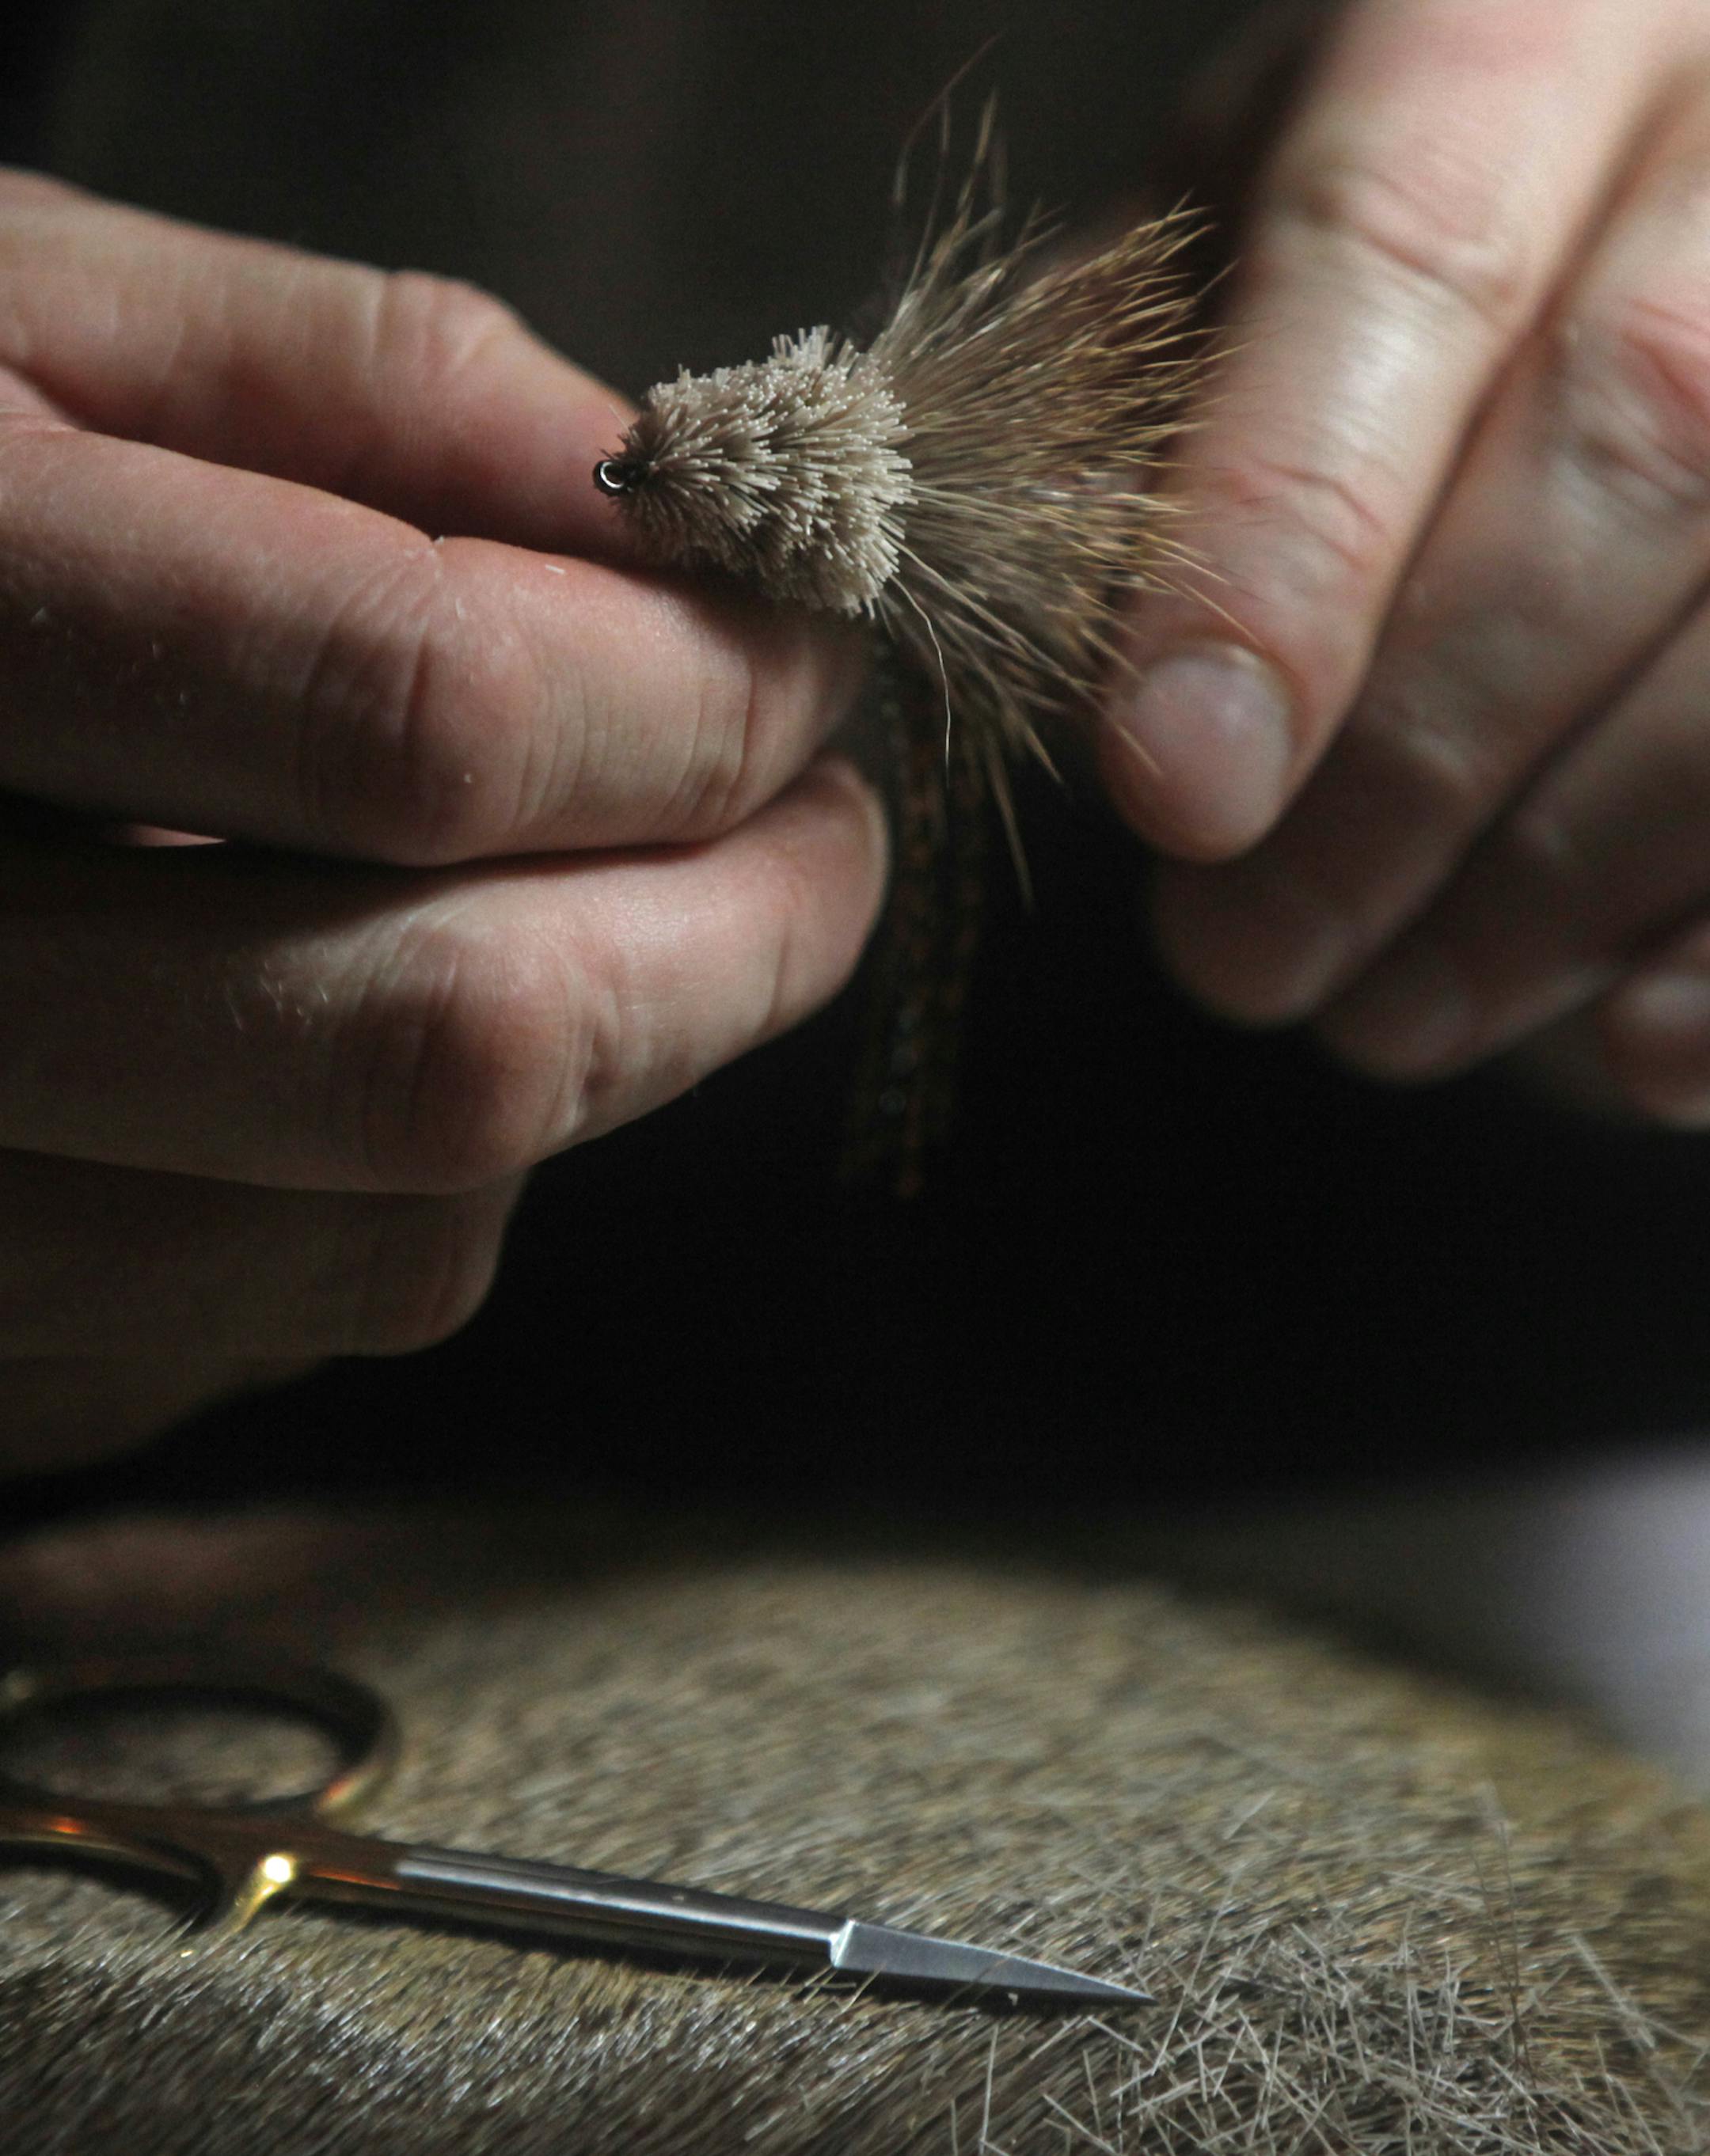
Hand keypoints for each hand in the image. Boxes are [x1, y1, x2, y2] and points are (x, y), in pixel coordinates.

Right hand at [0, 173, 884, 1471]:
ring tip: (620, 907)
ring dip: (600, 1059)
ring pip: (410, 1222)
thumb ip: (351, 381)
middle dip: (736, 936)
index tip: (800, 662)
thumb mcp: (6, 310)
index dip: (691, 694)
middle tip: (825, 832)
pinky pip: (307, 1302)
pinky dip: (433, 1164)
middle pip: (450, 1043)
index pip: (417, 714)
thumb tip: (672, 501)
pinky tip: (386, 1006)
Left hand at [1103, 0, 1709, 1124]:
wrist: (1672, 212)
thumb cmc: (1407, 248)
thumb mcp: (1255, 238)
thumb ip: (1157, 387)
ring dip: (1566, 881)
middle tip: (1241, 960)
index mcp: (1532, 12)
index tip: (1174, 788)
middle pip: (1635, 441)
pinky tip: (1630, 1050)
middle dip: (1418, 759)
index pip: (1403, 250)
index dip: (1285, 539)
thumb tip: (1034, 613)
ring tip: (1385, 1019)